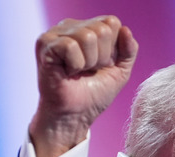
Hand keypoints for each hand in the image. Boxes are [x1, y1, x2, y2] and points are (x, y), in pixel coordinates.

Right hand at [29, 15, 138, 156]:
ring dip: (89, 62)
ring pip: (88, 36)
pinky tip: (68, 72)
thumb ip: (129, 50)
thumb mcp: (120, 71)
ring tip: (79, 72)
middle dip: (102, 57)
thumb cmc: (94, 94)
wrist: (75, 115)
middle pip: (102, 29)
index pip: (111, 22)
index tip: (101, 65)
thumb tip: (126, 29)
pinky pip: (71, 46)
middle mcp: (70, 26)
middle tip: (89, 71)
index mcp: (87, 28)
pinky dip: (76, 65)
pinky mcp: (45, 45)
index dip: (113, 49)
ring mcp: (55, 33)